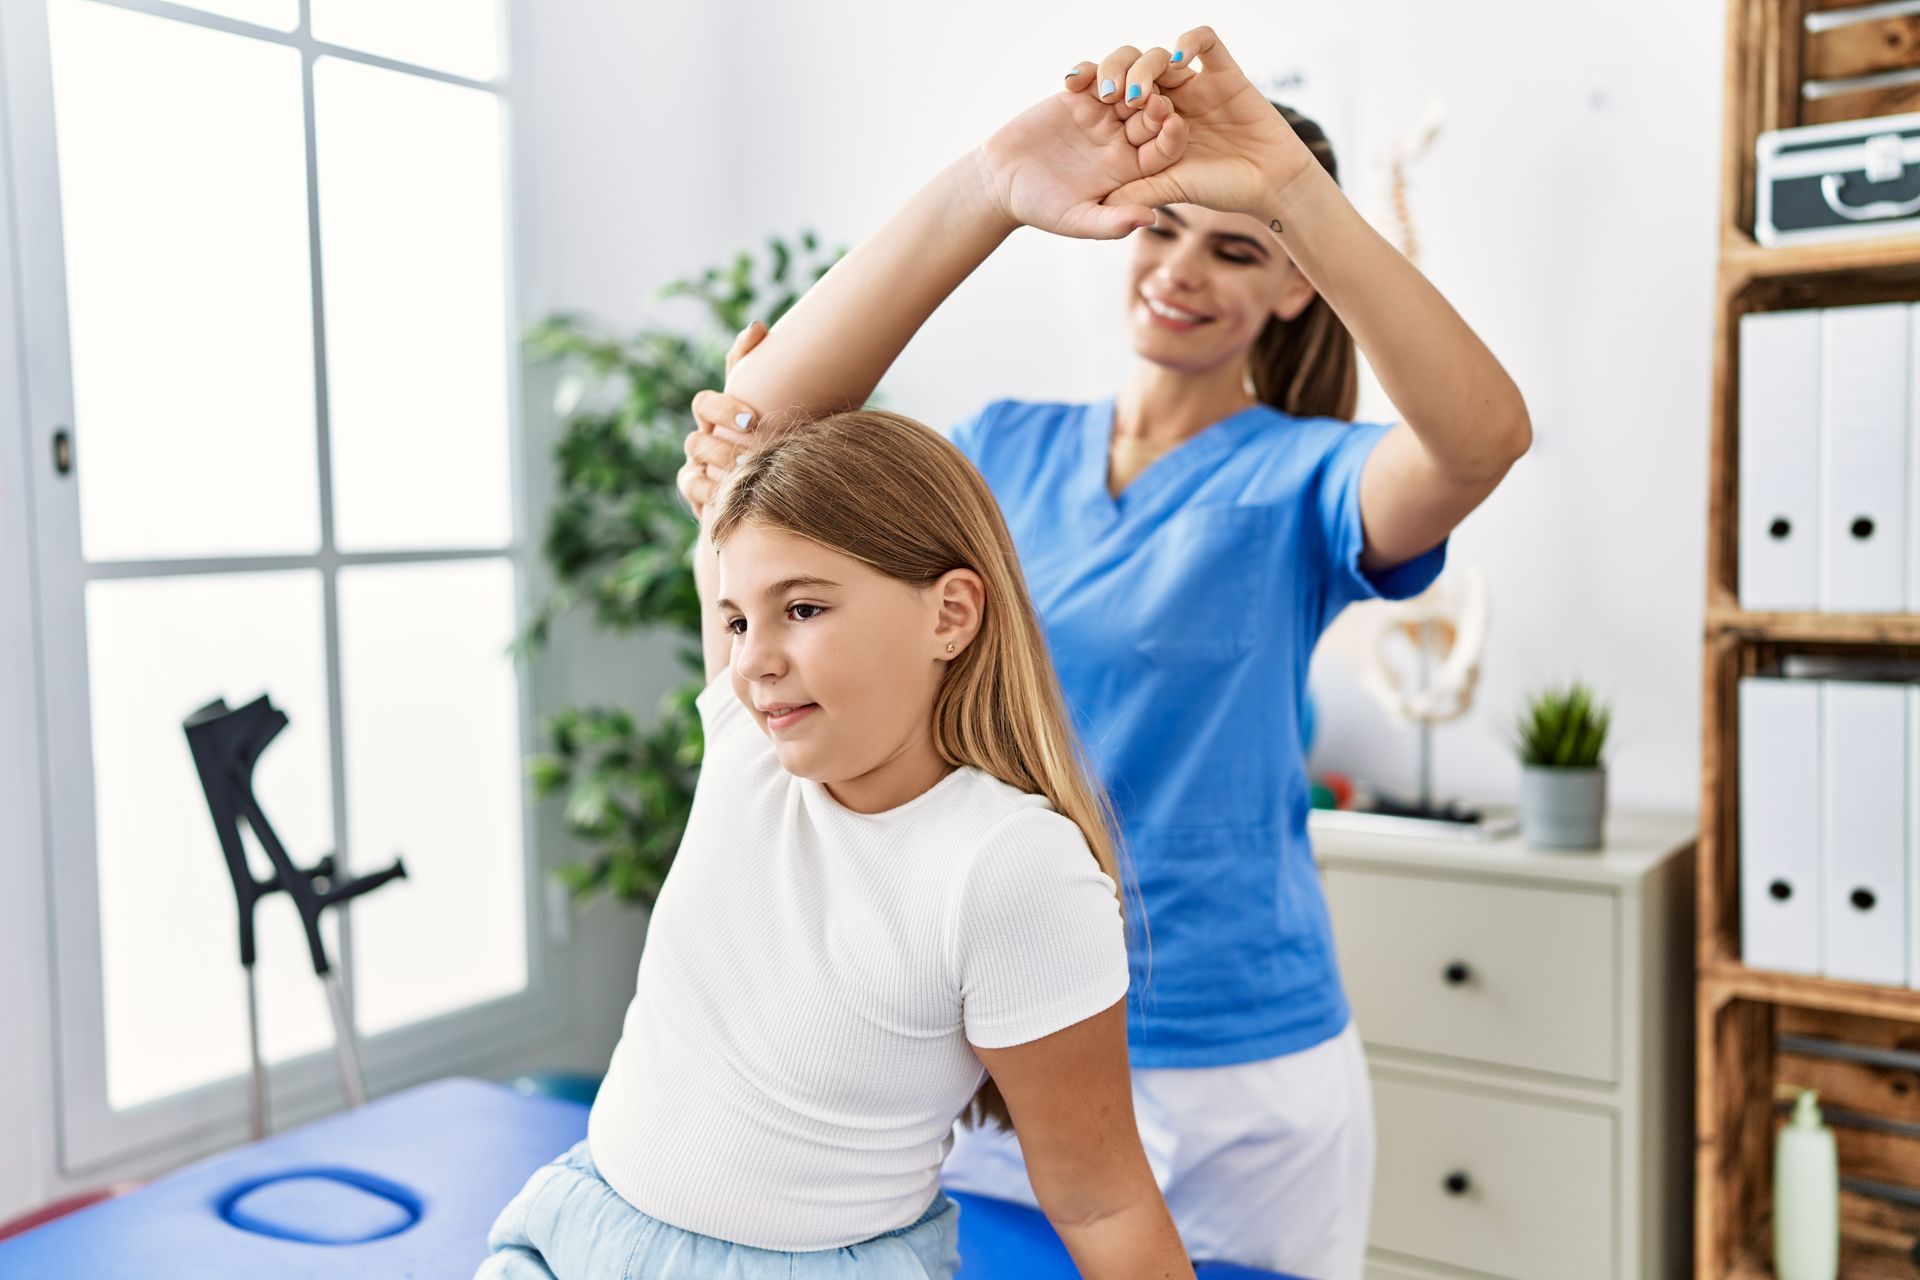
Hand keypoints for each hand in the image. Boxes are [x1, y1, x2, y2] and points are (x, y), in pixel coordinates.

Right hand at [677, 321, 766, 519]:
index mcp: (721, 414)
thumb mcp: (780, 403)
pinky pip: (692, 485)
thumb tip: (757, 326)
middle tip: (752, 443)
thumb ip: (768, 368)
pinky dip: (710, 489)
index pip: (707, 401)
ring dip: (721, 460)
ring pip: (694, 454)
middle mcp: (705, 436)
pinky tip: (734, 492)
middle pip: (697, 428)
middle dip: (723, 434)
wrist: (780, 493)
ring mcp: (698, 464)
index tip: (753, 418)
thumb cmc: (781, 441)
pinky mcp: (697, 492)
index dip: (724, 406)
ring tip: (748, 468)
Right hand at [974, 64, 1186, 239]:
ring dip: (1124, 77)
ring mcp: (1101, 114)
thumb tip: (1151, 220)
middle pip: (1152, 111)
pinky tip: (1074, 81)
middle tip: (1145, 95)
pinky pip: (1094, 73)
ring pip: (1128, 83)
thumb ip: (1113, 223)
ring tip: (1107, 86)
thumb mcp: (1077, 220)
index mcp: (1133, 168)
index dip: (1171, 134)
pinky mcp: (1077, 96)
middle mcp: (1123, 138)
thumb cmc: (1041, 208)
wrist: (1002, 184)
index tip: (1171, 122)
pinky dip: (1089, 70)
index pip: (1165, 147)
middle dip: (1153, 100)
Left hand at [1094, 27, 1317, 215]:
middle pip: (1131, 69)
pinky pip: (1206, 41)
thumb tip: (1094, 200)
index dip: (1090, 84)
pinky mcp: (1226, 72)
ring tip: (1139, 95)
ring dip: (1145, 67)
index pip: (1112, 94)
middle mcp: (1169, 99)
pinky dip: (1190, 41)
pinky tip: (1180, 60)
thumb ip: (1135, 190)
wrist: (1272, 185)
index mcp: (1148, 124)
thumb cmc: (1222, 191)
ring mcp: (1196, 84)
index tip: (1070, 86)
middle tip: (1109, 95)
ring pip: (1161, 55)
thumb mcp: (1170, 190)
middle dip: (1114, 73)